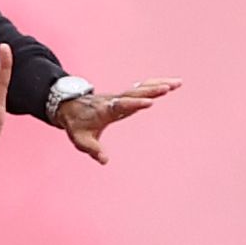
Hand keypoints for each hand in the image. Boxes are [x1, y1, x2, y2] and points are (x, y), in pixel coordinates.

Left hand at [50, 77, 180, 163]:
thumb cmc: (76, 125)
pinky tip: (170, 84)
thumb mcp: (81, 140)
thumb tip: (104, 160)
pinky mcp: (125, 96)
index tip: (149, 102)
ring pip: (141, 88)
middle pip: (135, 93)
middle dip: (151, 90)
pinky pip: (142, 88)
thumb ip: (92, 149)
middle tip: (168, 88)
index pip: (121, 105)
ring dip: (158, 85)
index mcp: (105, 110)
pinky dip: (155, 85)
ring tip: (177, 83)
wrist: (68, 106)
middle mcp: (115, 100)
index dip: (134, 104)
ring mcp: (120, 96)